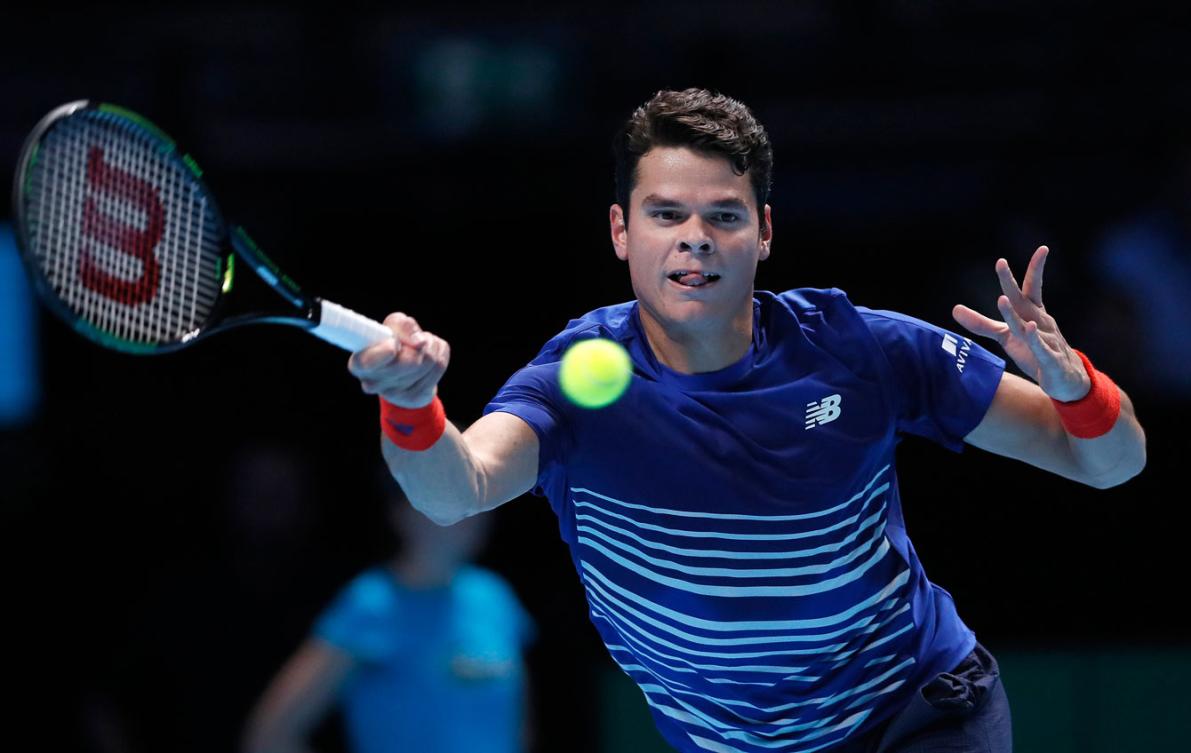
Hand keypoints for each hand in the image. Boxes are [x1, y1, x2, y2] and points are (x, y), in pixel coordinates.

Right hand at [347, 312, 449, 406]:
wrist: (404, 370)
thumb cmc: (392, 342)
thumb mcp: (392, 326)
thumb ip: (401, 325)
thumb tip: (419, 341)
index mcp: (359, 363)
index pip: (369, 362)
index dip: (386, 351)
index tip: (393, 344)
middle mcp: (373, 383)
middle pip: (410, 361)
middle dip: (417, 345)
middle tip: (412, 344)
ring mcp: (396, 394)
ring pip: (428, 361)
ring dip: (430, 347)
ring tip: (420, 349)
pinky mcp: (416, 398)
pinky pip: (440, 366)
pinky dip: (440, 354)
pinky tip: (429, 359)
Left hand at [952, 246, 1089, 401]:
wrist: (1064, 379)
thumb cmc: (1034, 351)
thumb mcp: (1005, 335)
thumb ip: (981, 324)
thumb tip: (954, 309)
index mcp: (1032, 313)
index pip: (1031, 288)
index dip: (1034, 269)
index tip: (1035, 249)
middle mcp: (1040, 322)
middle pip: (1023, 299)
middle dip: (1010, 283)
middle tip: (1000, 263)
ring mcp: (1047, 340)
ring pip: (1027, 325)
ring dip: (1013, 313)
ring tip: (1001, 299)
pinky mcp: (1049, 359)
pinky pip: (1041, 348)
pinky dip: (1035, 339)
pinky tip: (1029, 328)